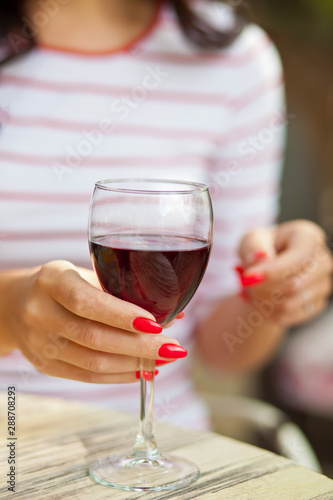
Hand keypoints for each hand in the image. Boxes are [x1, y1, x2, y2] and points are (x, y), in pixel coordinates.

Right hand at [5, 260, 185, 382]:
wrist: (14, 305)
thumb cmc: (59, 285)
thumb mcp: (83, 274)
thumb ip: (122, 291)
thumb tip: (174, 312)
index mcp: (52, 282)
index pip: (88, 302)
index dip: (123, 315)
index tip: (156, 323)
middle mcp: (41, 313)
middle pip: (94, 337)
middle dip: (141, 346)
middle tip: (173, 347)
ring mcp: (41, 344)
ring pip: (93, 362)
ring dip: (135, 364)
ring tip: (164, 359)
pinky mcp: (46, 365)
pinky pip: (87, 376)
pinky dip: (119, 376)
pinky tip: (142, 370)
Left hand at [237, 220, 332, 326]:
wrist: (269, 265)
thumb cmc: (261, 247)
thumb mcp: (252, 240)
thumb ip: (253, 247)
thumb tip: (261, 257)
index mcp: (310, 238)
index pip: (298, 259)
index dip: (272, 272)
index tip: (247, 278)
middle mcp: (323, 262)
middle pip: (294, 285)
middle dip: (262, 288)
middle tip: (245, 283)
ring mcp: (323, 285)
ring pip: (289, 304)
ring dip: (262, 301)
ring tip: (252, 289)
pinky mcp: (316, 304)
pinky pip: (287, 317)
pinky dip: (268, 312)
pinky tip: (262, 299)